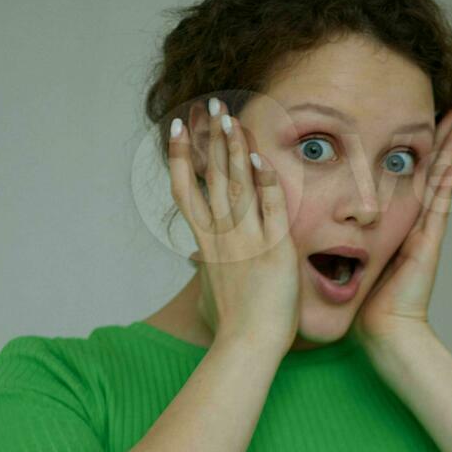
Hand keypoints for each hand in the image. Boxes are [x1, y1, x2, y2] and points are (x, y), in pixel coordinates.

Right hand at [168, 99, 299, 359]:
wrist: (247, 346)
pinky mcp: (274, 249)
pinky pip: (270, 208)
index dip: (179, 156)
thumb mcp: (210, 292)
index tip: (176, 128)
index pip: (186, 189)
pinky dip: (265, 181)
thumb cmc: (233, 327)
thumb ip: (206, 271)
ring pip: (236, 184)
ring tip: (230, 116)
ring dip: (234, 148)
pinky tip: (261, 156)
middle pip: (211, 176)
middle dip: (210, 137)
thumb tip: (197, 266)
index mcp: (206, 243)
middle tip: (210, 104)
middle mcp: (222, 235)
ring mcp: (246, 240)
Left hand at [355, 110, 451, 349]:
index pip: (406, 181)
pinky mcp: (427, 247)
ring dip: (449, 155)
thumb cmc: (369, 307)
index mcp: (397, 228)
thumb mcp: (352, 266)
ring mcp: (425, 235)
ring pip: (438, 184)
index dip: (411, 153)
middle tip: (449, 113)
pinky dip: (446, 187)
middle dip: (438, 144)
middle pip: (429, 174)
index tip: (414, 125)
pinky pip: (438, 209)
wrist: (387, 332)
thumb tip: (318, 232)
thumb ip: (342, 247)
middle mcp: (414, 227)